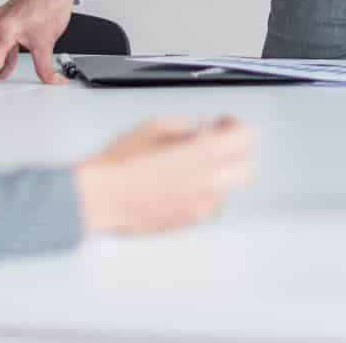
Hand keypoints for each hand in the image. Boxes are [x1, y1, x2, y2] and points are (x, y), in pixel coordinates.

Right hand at [74, 116, 254, 234]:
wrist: (100, 198)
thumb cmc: (120, 164)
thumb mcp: (153, 127)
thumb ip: (184, 127)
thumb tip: (197, 132)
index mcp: (202, 153)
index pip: (245, 136)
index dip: (234, 125)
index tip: (222, 123)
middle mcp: (208, 182)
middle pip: (246, 167)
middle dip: (233, 154)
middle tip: (213, 145)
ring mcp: (200, 206)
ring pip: (227, 189)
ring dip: (217, 175)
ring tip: (190, 167)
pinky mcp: (189, 223)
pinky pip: (208, 206)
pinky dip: (202, 194)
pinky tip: (178, 186)